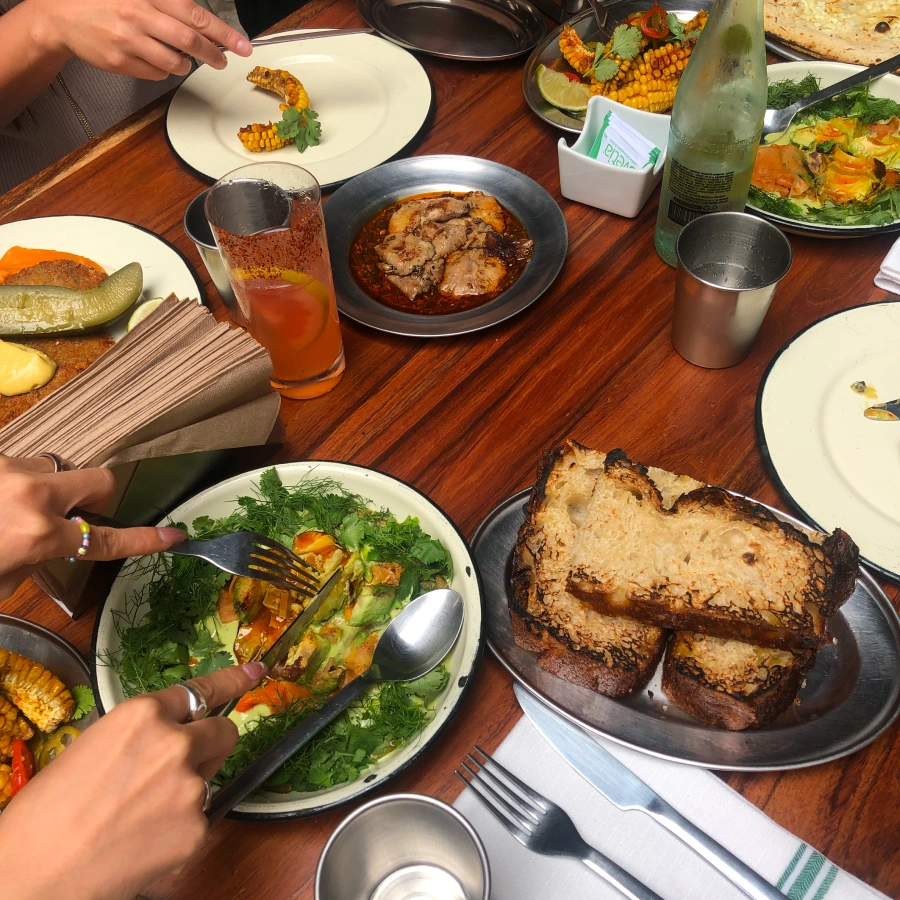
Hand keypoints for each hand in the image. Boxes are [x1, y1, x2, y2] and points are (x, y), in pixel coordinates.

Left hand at [0, 455, 185, 601]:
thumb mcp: (2, 583)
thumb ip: (35, 561)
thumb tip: (45, 544)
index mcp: (37, 534)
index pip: (105, 539)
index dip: (143, 540)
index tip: (172, 537)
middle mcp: (30, 494)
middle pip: (98, 481)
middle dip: (91, 499)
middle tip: (64, 519)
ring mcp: (9, 470)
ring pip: (56, 469)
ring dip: (47, 489)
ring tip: (14, 510)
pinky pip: (22, 465)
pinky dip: (18, 484)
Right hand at [0, 662, 265, 899]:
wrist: (33, 877)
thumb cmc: (45, 814)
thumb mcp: (90, 747)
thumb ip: (138, 735)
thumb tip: (160, 736)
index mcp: (142, 715)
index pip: (202, 689)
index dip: (232, 680)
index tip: (255, 671)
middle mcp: (175, 744)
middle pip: (223, 731)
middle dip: (209, 743)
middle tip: (179, 766)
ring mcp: (190, 788)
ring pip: (209, 777)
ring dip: (187, 788)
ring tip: (139, 814)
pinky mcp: (196, 829)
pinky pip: (198, 817)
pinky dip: (178, 826)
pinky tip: (143, 840)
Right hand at [30, 0, 251, 79]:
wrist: (61, 15)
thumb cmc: (105, 2)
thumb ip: (169, 5)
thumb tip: (205, 24)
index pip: (195, 15)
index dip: (222, 32)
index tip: (242, 45)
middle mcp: (139, 15)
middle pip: (189, 41)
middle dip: (212, 54)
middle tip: (222, 61)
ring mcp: (128, 40)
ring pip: (174, 62)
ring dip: (183, 64)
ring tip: (176, 55)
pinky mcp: (120, 61)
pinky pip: (156, 74)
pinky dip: (161, 70)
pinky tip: (151, 58)